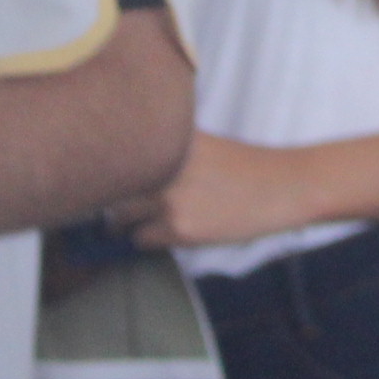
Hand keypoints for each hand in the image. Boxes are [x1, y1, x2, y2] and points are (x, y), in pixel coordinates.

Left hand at [112, 132, 317, 251]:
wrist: (281, 186)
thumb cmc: (243, 167)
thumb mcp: (200, 146)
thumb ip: (164, 153)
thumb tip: (121, 173)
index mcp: (167, 138)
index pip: (110, 152)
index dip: (101, 170)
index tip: (97, 180)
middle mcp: (163, 163)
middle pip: (107, 187)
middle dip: (109, 200)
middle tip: (114, 208)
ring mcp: (168, 197)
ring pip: (118, 218)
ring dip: (127, 223)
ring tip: (146, 220)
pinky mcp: (178, 227)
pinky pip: (142, 240)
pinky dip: (150, 239)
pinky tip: (175, 229)